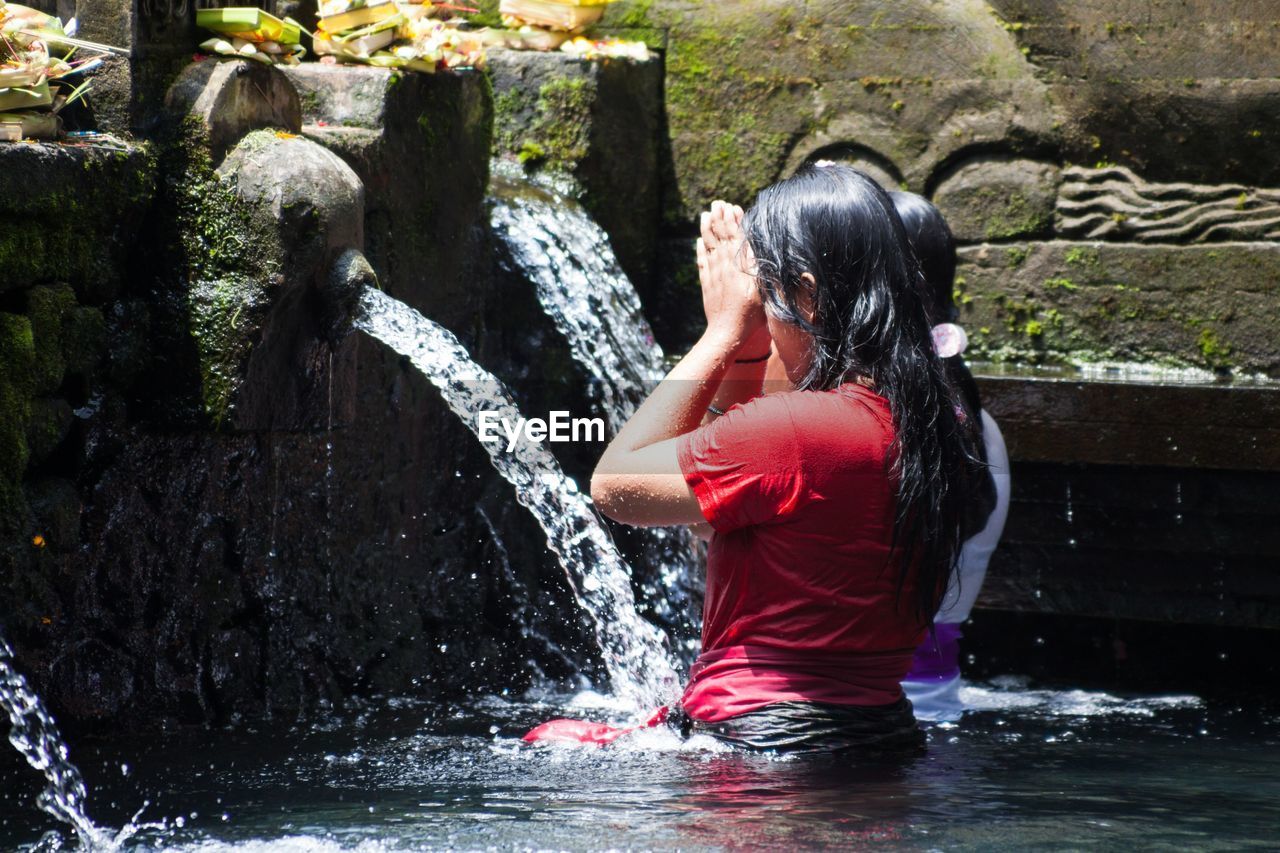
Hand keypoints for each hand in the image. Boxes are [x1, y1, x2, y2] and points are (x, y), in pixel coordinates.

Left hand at [696, 200, 766, 351]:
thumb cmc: (751, 312)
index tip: (731, 205)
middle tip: (717, 203)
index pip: (734, 235)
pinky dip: (700, 250)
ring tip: (705, 214)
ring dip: (706, 229)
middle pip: (719, 236)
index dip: (732, 219)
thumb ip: (755, 263)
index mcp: (738, 263)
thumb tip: (750, 243)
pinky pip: (701, 262)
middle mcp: (723, 265)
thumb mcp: (761, 286)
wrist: (728, 331)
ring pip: (708, 246)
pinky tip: (699, 242)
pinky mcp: (707, 284)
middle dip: (718, 218)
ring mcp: (713, 274)